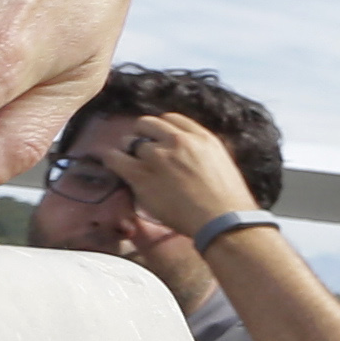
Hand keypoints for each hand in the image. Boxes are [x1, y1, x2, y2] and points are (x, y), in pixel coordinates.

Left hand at [97, 109, 263, 238]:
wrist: (222, 221)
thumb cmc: (227, 202)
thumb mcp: (221, 165)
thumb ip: (201, 153)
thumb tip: (185, 155)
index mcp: (202, 138)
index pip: (172, 119)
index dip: (162, 130)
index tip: (159, 140)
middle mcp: (179, 141)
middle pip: (148, 124)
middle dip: (142, 136)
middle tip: (143, 152)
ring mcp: (159, 156)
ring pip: (129, 141)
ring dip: (129, 151)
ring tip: (132, 164)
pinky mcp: (142, 174)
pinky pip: (115, 158)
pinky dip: (112, 160)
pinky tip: (115, 166)